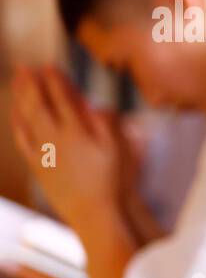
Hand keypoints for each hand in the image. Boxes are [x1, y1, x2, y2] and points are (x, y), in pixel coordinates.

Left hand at [10, 65, 123, 230]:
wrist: (93, 211)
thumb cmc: (110, 182)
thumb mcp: (118, 150)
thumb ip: (107, 124)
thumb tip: (97, 104)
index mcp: (77, 132)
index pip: (62, 99)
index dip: (55, 80)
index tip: (50, 66)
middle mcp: (56, 139)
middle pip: (38, 104)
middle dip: (31, 83)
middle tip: (25, 67)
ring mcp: (43, 152)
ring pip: (26, 118)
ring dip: (20, 98)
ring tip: (17, 83)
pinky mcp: (37, 165)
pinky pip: (22, 139)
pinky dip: (17, 122)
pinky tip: (16, 114)